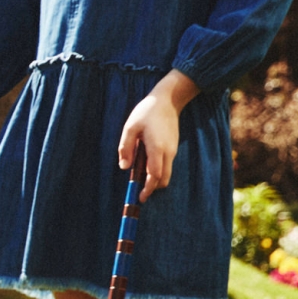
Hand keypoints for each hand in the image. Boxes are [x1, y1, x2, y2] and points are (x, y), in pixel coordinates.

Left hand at [117, 71, 199, 201]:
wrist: (167, 101)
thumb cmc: (146, 113)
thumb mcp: (130, 127)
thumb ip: (126, 147)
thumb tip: (124, 167)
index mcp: (157, 148)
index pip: (155, 175)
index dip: (148, 189)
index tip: (140, 197)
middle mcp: (168, 152)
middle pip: (163, 179)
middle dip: (152, 188)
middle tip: (138, 191)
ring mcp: (172, 150)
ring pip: (166, 173)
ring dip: (154, 179)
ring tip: (138, 178)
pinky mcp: (172, 148)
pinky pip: (166, 165)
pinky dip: (157, 171)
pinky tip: (144, 166)